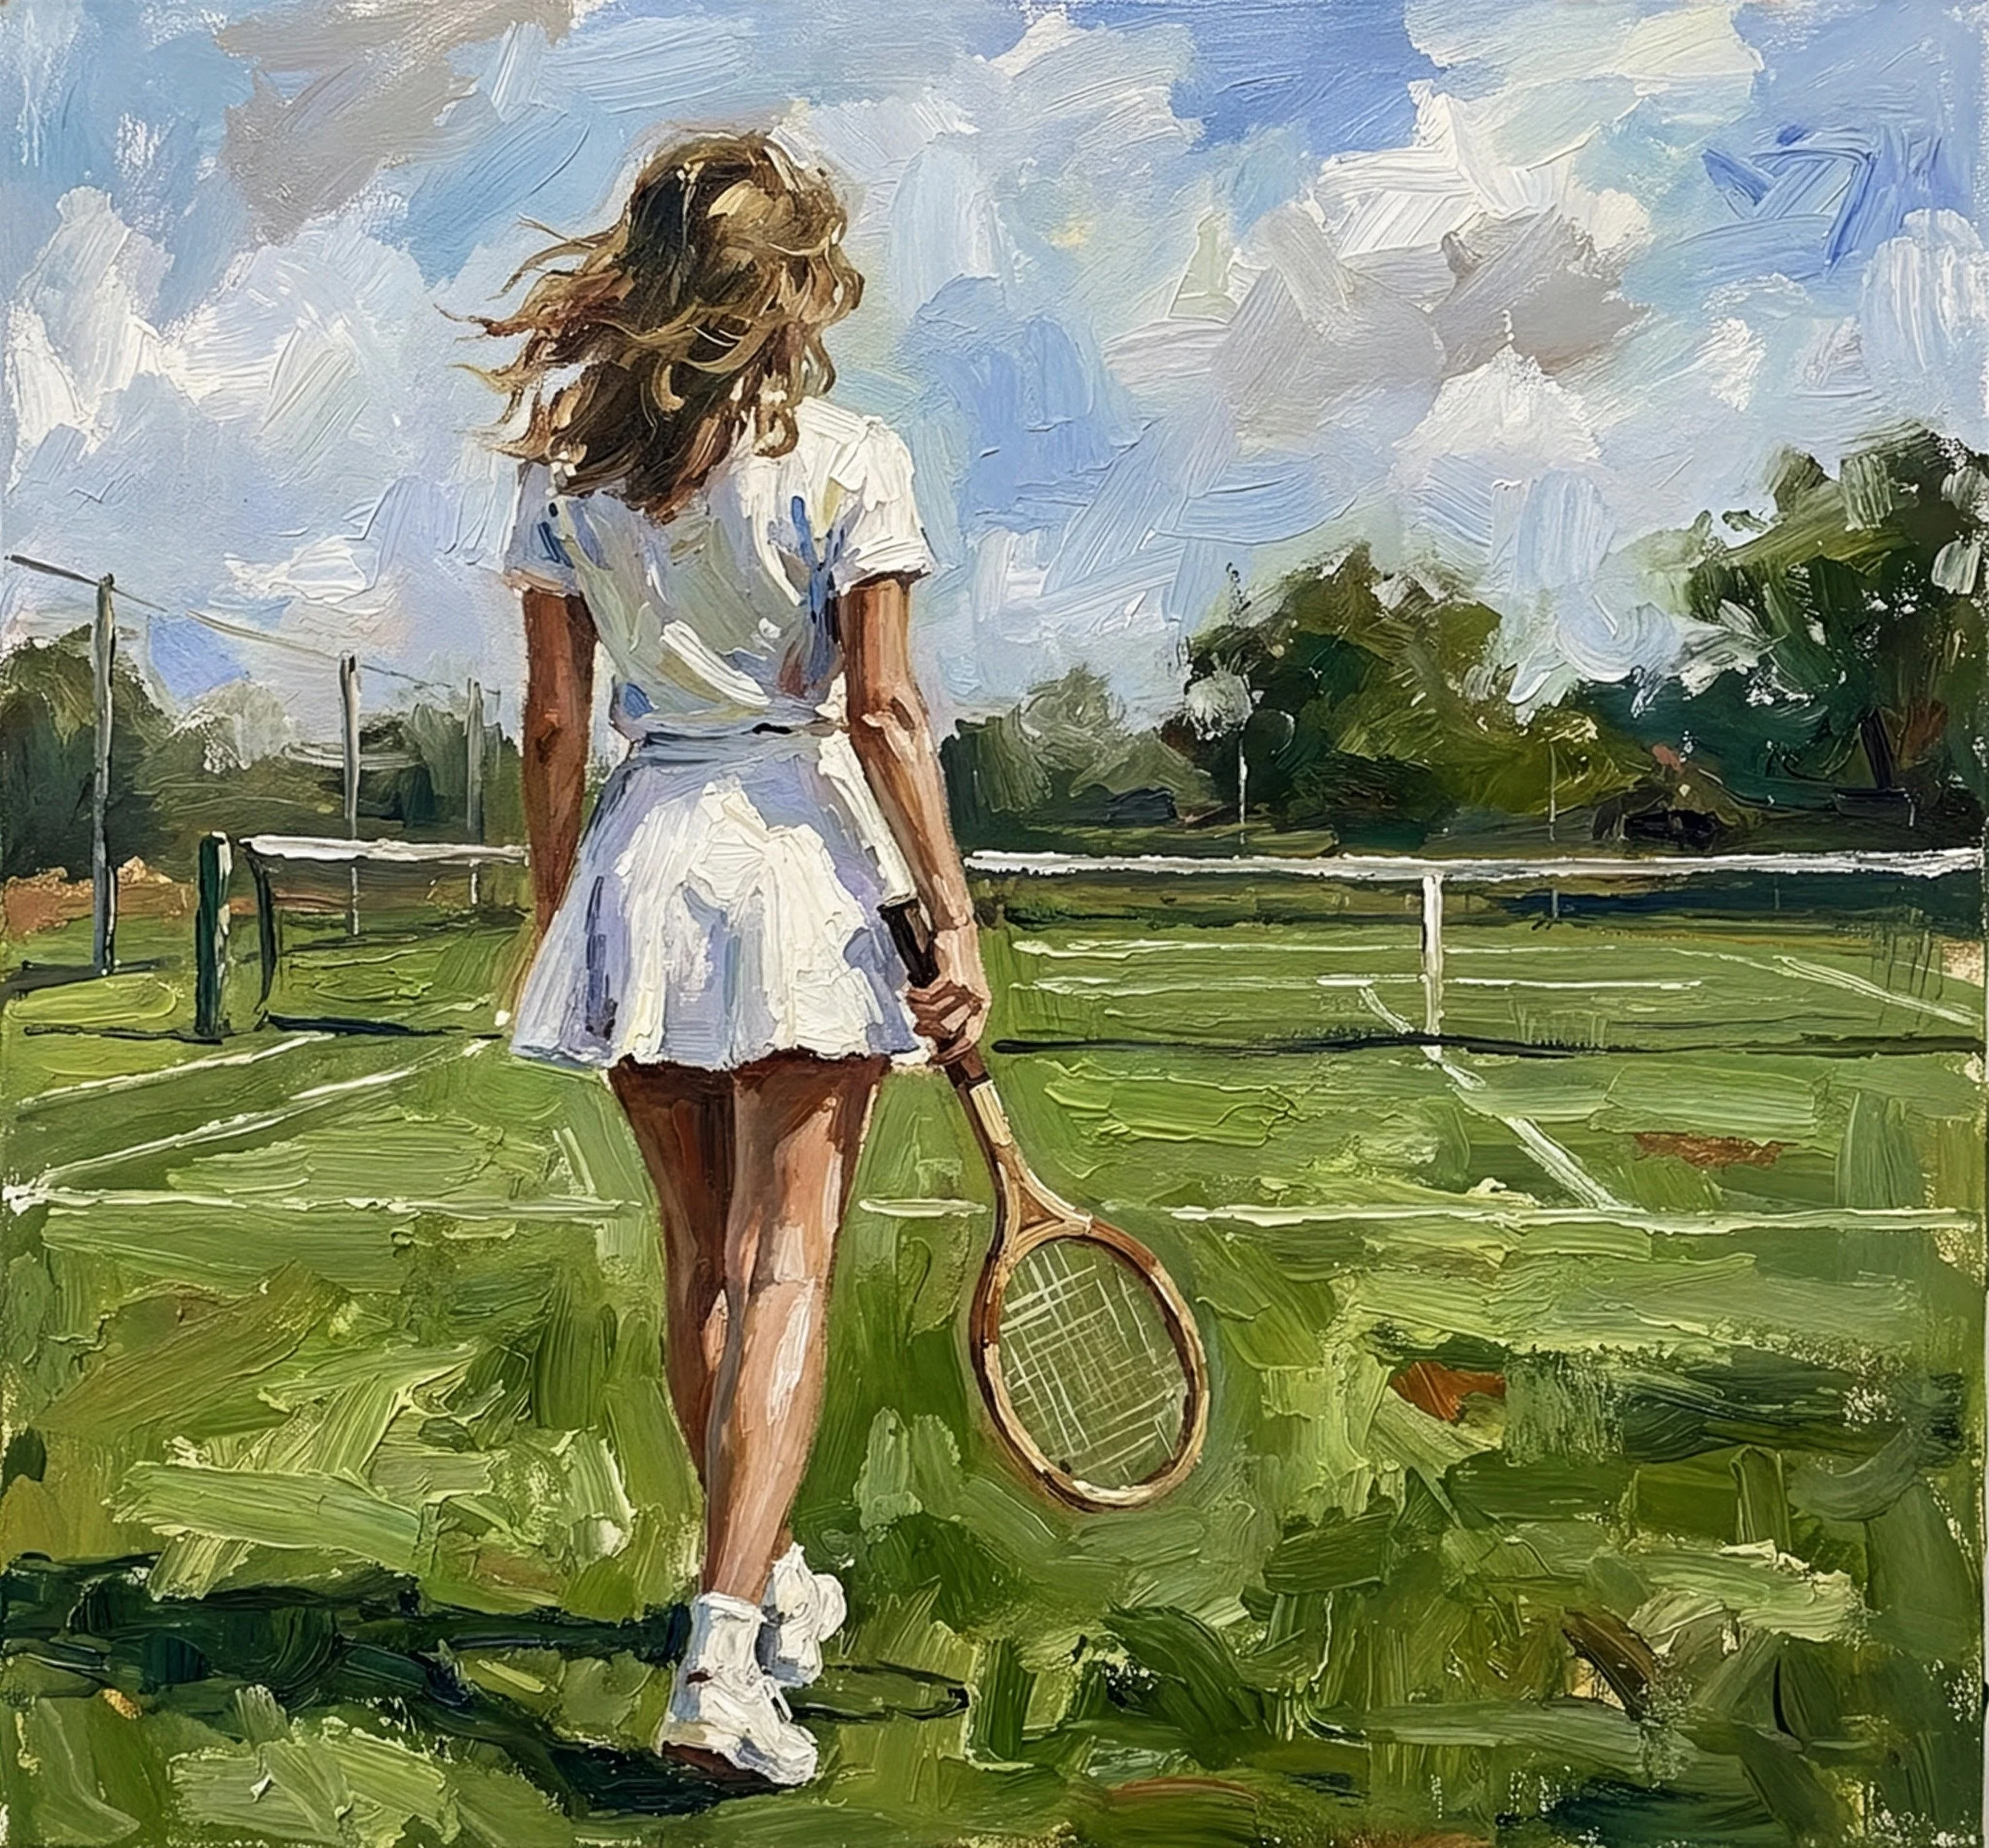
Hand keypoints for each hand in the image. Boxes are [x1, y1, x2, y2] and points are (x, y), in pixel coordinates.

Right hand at [908, 923, 989, 1056]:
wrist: (957, 934)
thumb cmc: (955, 966)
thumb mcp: (958, 993)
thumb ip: (952, 1013)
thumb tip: (936, 1040)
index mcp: (982, 1007)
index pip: (970, 1039)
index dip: (952, 1053)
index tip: (935, 1060)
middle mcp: (977, 999)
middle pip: (948, 1030)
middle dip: (928, 1030)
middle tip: (917, 1025)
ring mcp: (965, 988)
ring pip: (935, 1014)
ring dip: (918, 1011)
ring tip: (912, 1003)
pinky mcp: (951, 977)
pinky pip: (927, 997)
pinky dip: (915, 997)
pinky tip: (910, 992)